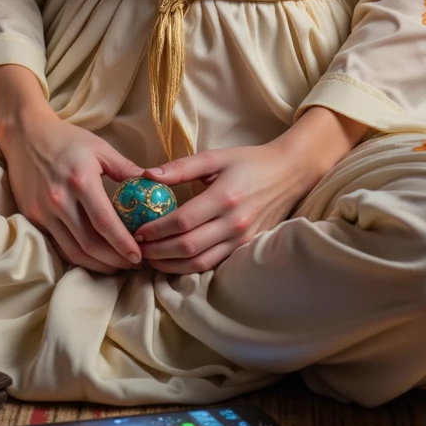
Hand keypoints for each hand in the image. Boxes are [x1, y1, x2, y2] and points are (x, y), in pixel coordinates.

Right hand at [0, 107, 144, 274]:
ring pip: (73, 251)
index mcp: (80, 181)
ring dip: (98, 265)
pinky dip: (78, 257)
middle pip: (90, 244)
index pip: (105, 223)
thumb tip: (155, 185)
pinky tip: (94, 258)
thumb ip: (127, 169)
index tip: (140, 256)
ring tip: (117, 265)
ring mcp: (43, 212)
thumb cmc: (67, 140)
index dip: (123, 244)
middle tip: (133, 264)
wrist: (26, 135)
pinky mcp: (33, 218)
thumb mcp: (101, 149)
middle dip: (115, 260)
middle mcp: (59, 200)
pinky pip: (58, 246)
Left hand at [133, 106, 373, 274]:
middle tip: (138, 249)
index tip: (137, 230)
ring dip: (171, 266)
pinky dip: (191, 268)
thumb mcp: (215, 157)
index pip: (182, 222)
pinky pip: (215, 264)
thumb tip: (147, 176)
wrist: (289, 173)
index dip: (156, 230)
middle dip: (158, 252)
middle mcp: (234, 223)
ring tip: (151, 260)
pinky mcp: (247, 248)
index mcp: (224, 197)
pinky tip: (175, 263)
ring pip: (200, 263)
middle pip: (188, 247)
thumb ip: (181, 167)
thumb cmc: (249, 162)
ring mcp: (242, 239)